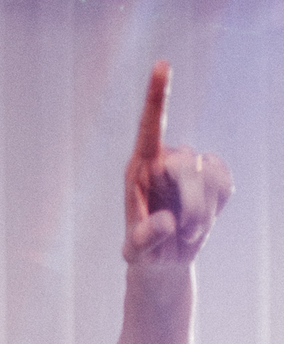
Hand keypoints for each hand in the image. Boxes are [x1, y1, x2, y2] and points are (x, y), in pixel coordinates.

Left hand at [123, 62, 231, 266]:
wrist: (164, 261)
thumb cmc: (143, 253)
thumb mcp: (136, 253)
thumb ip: (145, 239)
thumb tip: (167, 222)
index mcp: (139, 168)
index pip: (149, 127)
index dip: (158, 96)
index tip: (162, 65)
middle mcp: (165, 159)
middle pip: (187, 163)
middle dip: (191, 202)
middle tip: (185, 234)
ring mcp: (191, 166)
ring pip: (209, 175)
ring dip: (202, 212)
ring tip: (187, 234)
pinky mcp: (212, 176)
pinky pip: (224, 182)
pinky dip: (215, 208)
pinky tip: (200, 222)